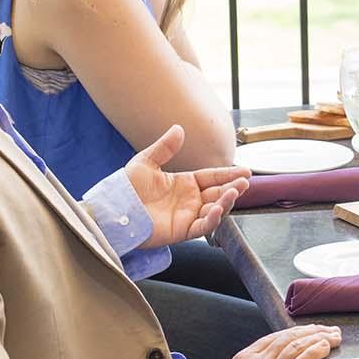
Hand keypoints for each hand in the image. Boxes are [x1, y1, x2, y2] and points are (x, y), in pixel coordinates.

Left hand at [126, 125, 250, 248]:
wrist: (113, 211)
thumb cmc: (126, 188)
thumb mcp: (145, 162)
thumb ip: (165, 147)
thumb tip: (179, 128)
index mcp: (184, 183)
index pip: (212, 177)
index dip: (229, 174)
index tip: (245, 171)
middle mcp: (190, 200)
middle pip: (218, 193)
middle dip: (233, 188)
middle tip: (244, 182)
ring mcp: (187, 216)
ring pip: (215, 210)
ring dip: (227, 202)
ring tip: (235, 192)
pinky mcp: (182, 231)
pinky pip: (203, 226)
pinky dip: (213, 219)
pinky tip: (219, 208)